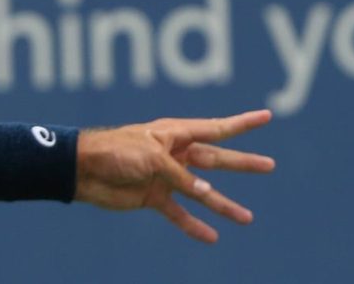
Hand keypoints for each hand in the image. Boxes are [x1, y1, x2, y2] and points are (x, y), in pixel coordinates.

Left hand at [74, 109, 275, 243]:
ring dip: (224, 205)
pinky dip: (194, 226)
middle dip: (243, 163)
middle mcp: (175, 153)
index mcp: (176, 133)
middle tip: (270, 165)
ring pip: (203, 192)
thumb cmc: (116, 151)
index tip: (267, 116)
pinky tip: (212, 237)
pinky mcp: (154, 196)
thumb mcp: (152, 157)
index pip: (217, 128)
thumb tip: (206, 193)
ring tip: (248, 218)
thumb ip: (180, 175)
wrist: (83, 170)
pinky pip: (179, 213)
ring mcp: (166, 176)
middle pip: (216, 159)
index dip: (243, 123)